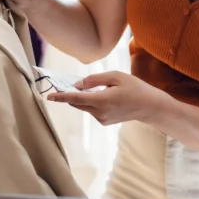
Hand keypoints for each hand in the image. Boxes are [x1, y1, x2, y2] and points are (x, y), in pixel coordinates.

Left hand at [46, 72, 167, 125]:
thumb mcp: (116, 76)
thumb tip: (78, 85)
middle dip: (70, 94)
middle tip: (67, 83)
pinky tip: (105, 96)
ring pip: (84, 106)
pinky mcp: (104, 121)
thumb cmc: (134, 87)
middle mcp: (99, 112)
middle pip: (77, 102)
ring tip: (96, 87)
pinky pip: (91, 110)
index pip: (75, 98)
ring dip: (82, 97)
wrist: (149, 106)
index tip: (49, 96)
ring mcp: (101, 119)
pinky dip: (91, 102)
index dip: (61, 96)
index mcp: (102, 100)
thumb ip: (94, 79)